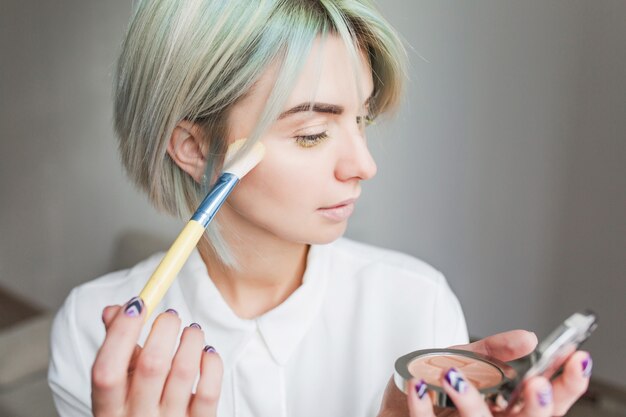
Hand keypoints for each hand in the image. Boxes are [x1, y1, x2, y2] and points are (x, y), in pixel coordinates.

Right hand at [91, 297, 222, 416]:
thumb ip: (116, 350)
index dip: (121, 332)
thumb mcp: (119, 389)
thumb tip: (116, 310)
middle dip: (164, 329)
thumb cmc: (137, 413)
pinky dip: (211, 363)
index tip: (137, 303)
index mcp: (109, 409)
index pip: (106, 370)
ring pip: (184, 371)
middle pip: (151, 365)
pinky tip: (206, 352)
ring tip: (191, 330)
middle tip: (170, 315)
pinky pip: (209, 390)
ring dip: (191, 339)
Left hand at [379, 330, 591, 416]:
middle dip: (537, 406)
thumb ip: (493, 349)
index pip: (550, 402)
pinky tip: (416, 386)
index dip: (569, 384)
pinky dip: (421, 406)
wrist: (394, 410)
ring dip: (471, 403)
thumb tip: (528, 339)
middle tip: (536, 383)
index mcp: (507, 408)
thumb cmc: (432, 388)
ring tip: (453, 376)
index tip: (577, 359)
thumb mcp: (464, 358)